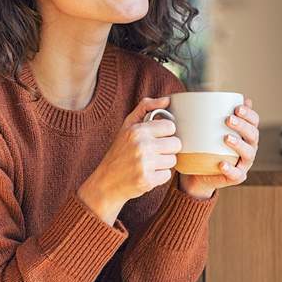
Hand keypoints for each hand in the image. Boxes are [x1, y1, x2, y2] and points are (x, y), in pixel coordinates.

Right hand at [77, 97, 180, 224]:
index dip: (165, 133)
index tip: (156, 137)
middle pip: (176, 144)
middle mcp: (141, 145)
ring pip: (173, 160)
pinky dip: (159, 176)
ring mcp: (144, 164)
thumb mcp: (127, 126)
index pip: (170, 127)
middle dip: (167, 149)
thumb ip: (146, 108)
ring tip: (149, 163)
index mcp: (137, 130)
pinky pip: (167, 175)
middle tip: (153, 152)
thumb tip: (167, 99)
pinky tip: (147, 174)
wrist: (106, 182)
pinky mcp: (147, 180)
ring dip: (163, 163)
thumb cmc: (119, 151)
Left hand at [179, 98, 259, 198]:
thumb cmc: (206, 145)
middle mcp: (249, 147)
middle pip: (253, 135)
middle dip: (243, 126)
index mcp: (245, 133)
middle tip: (228, 119)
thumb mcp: (208, 128)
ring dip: (239, 145)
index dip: (249, 114)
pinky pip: (237, 174)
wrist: (199, 172)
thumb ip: (213, 113)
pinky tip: (222, 164)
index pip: (254, 121)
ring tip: (226, 138)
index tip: (237, 107)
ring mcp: (244, 163)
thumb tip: (212, 93)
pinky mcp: (236, 177)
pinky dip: (230, 169)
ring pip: (248, 153)